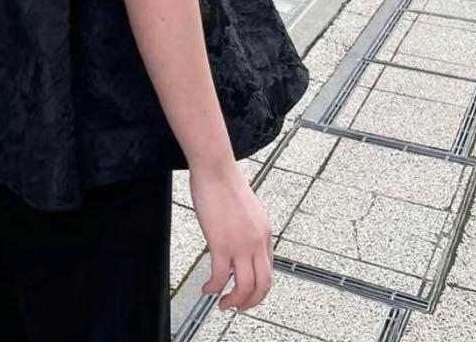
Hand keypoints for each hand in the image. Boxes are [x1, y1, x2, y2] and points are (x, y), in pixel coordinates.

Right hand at [190, 160, 273, 311]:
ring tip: (223, 304)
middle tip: (239, 307)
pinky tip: (206, 289)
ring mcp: (240, 244)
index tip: (246, 290)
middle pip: (263, 284)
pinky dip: (214, 288)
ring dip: (235, 301)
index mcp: (265, 233)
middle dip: (251, 301)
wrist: (215, 168)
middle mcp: (257, 242)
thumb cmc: (224, 181)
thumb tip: (237, 239)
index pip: (268, 268)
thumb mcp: (247, 208)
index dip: (258, 285)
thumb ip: (247, 227)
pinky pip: (220, 276)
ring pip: (245, 287)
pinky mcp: (221, 244)